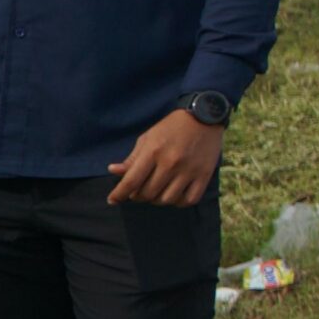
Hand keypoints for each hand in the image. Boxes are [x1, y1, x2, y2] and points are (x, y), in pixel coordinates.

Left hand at [106, 110, 222, 205]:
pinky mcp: (204, 175)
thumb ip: (132, 158)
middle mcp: (171, 163)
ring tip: (156, 191)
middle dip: (138, 196)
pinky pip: (189, 200)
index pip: (131, 181)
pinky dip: (179, 202)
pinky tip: (175, 194)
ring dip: (157, 199)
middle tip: (138, 191)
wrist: (205, 116)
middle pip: (147, 194)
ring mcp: (189, 170)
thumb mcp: (148, 138)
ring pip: (167, 199)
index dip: (118, 194)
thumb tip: (114, 171)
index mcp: (153, 151)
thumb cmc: (172, 127)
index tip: (112, 200)